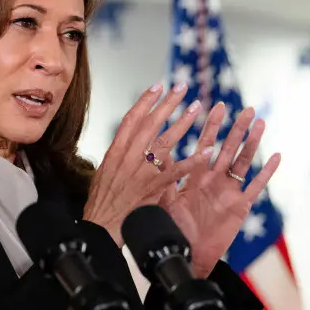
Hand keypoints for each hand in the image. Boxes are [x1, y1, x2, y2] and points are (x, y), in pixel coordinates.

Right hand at [83, 83, 213, 245]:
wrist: (102, 224)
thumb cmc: (103, 200)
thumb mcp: (106, 170)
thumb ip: (121, 154)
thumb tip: (131, 140)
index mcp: (116, 151)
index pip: (132, 119)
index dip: (146, 101)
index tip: (159, 86)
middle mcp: (128, 157)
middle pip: (151, 124)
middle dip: (168, 104)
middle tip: (182, 88)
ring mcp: (141, 171)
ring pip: (165, 141)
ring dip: (182, 123)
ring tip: (196, 108)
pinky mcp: (153, 187)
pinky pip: (177, 171)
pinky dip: (192, 161)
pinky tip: (207, 150)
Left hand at [159, 102, 280, 277]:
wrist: (184, 254)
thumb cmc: (171, 228)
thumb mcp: (165, 198)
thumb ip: (166, 174)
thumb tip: (157, 150)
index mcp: (196, 176)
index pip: (206, 144)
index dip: (212, 126)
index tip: (217, 105)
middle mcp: (215, 180)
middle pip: (229, 148)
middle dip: (237, 128)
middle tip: (247, 109)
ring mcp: (229, 192)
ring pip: (243, 162)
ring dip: (252, 143)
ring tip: (260, 123)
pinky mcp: (240, 207)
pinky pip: (255, 186)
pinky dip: (266, 172)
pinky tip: (276, 156)